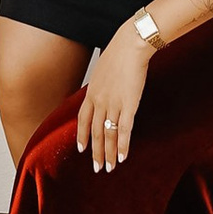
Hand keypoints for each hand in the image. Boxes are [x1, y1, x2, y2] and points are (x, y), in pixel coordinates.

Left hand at [75, 26, 151, 173]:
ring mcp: (113, 104)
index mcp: (92, 92)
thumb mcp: (103, 69)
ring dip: (108, 153)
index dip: (82, 135)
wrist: (130, 46)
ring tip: (109, 168)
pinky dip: (123, 146)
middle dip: (96, 151)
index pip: (83, 119)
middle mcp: (99, 101)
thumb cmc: (119, 53)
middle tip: (96, 167)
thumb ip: (101, 83)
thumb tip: (104, 88)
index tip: (82, 148)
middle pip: (96, 132)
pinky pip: (124, 131)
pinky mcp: (129, 105)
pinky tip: (122, 157)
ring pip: (109, 135)